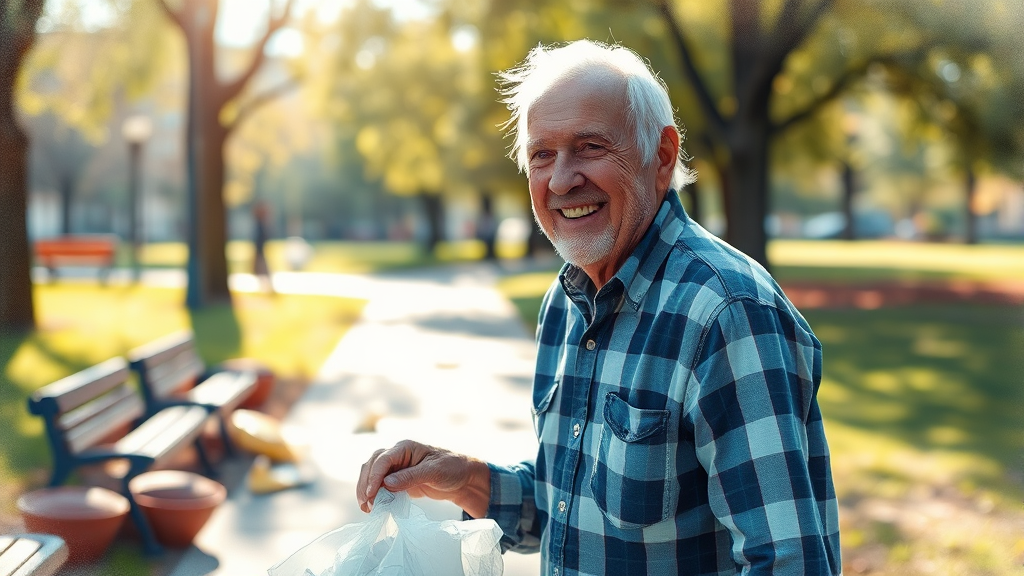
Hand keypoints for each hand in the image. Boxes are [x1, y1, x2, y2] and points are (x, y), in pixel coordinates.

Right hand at [356, 440, 490, 517]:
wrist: (463, 479)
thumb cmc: (452, 469)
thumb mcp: (434, 471)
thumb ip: (410, 477)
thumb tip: (386, 484)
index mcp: (405, 447)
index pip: (383, 459)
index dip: (374, 476)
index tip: (370, 494)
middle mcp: (398, 455)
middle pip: (372, 465)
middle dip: (366, 484)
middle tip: (366, 504)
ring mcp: (397, 467)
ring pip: (373, 474)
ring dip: (366, 489)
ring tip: (366, 508)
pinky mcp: (398, 480)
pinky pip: (381, 485)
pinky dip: (375, 494)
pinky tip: (374, 506)